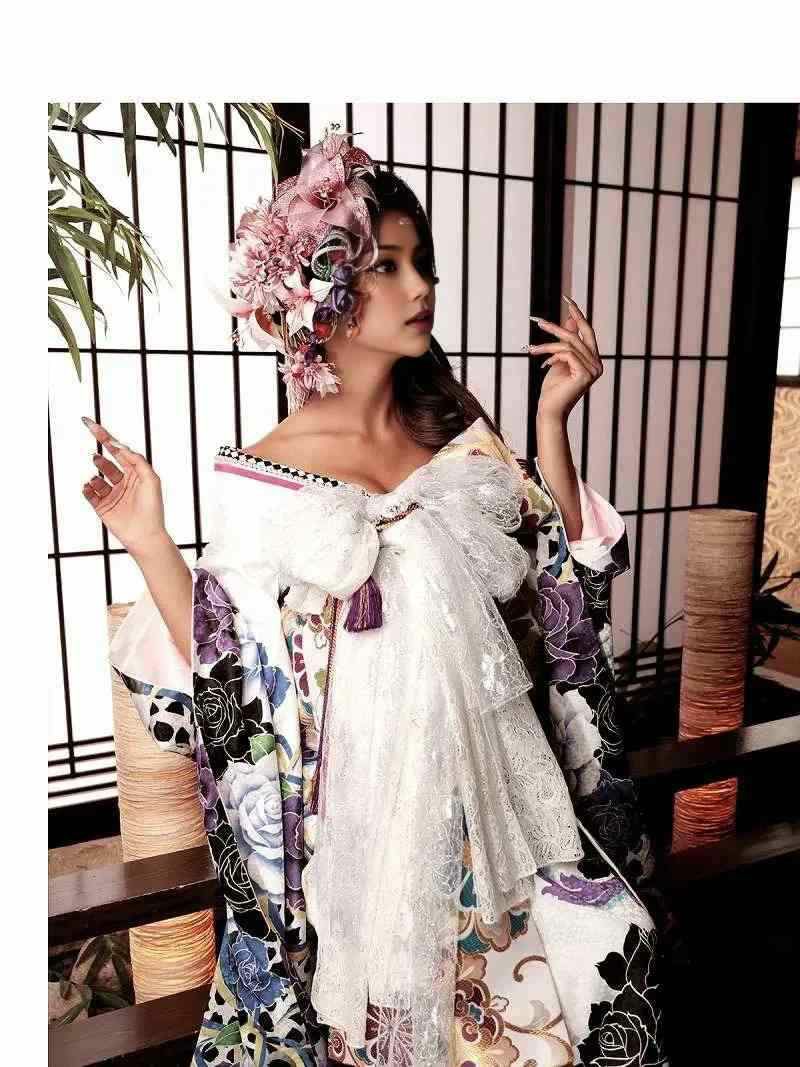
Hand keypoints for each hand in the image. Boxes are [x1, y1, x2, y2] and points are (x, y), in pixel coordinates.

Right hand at [80, 417, 167, 556]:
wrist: (145, 535)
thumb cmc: (152, 507)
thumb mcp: (150, 478)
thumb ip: (136, 460)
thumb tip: (119, 445)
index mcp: (136, 474)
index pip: (120, 452)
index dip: (106, 438)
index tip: (91, 425)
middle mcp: (124, 483)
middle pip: (107, 464)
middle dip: (100, 458)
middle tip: (94, 456)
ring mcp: (113, 495)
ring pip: (97, 479)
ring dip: (95, 476)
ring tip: (97, 479)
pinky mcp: (103, 507)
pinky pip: (90, 494)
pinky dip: (88, 489)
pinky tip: (90, 487)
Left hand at [525, 295, 602, 420]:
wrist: (550, 410)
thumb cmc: (553, 389)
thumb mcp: (558, 360)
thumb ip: (567, 341)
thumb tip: (570, 319)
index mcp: (593, 359)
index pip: (587, 331)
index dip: (578, 314)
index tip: (567, 298)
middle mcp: (597, 364)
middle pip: (578, 335)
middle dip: (557, 327)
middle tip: (538, 322)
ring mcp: (593, 370)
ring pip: (569, 344)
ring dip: (547, 345)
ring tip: (532, 349)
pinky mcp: (585, 375)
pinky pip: (566, 354)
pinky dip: (552, 356)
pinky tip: (543, 365)